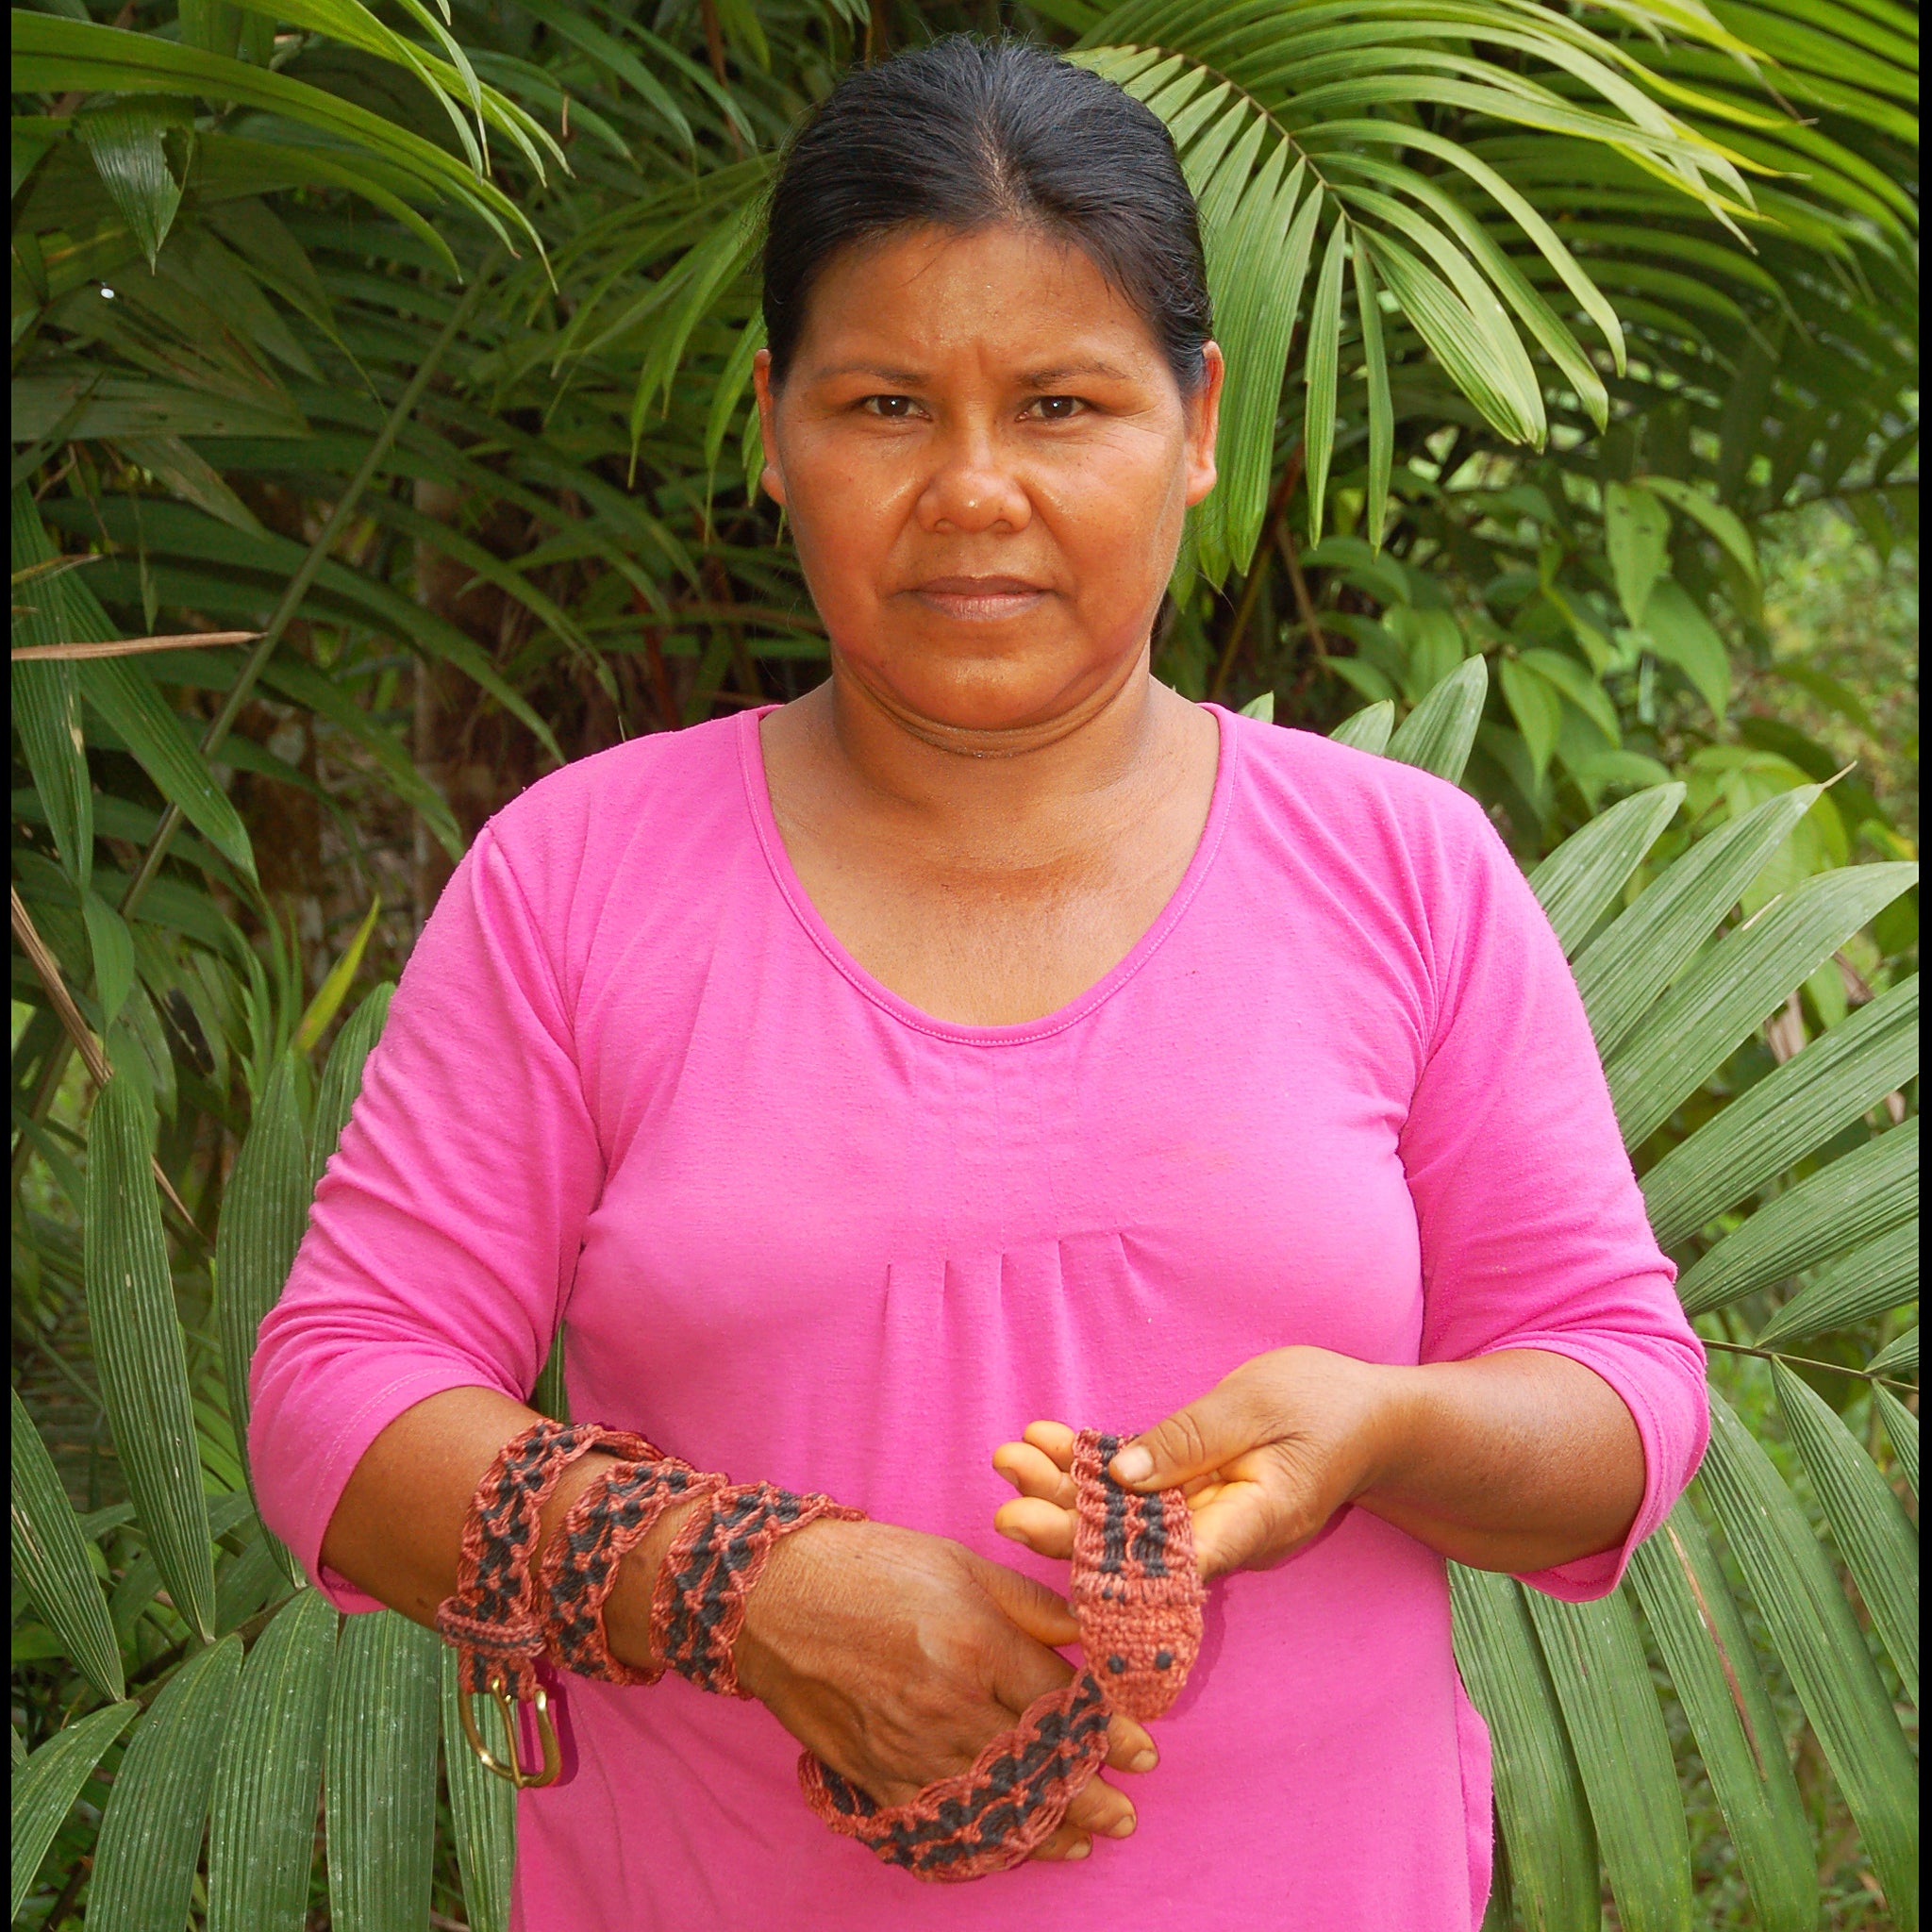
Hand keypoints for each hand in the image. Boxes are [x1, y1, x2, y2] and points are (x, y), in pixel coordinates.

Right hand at [729, 1517, 1158, 1861]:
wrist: (773, 1598)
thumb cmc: (871, 1567)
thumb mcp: (961, 1563)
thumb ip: (1030, 1605)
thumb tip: (1088, 1636)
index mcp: (977, 1642)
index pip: (1063, 1705)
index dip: (1108, 1735)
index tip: (1143, 1754)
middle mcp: (950, 1703)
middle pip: (1039, 1767)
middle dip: (1091, 1798)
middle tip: (1125, 1816)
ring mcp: (910, 1749)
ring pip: (996, 1807)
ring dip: (1048, 1831)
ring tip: (1084, 1841)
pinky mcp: (875, 1776)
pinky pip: (941, 1827)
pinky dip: (980, 1843)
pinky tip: (1008, 1849)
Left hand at [992, 1347, 1403, 1577]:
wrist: (1375, 1420)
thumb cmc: (1326, 1406)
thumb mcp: (1258, 1407)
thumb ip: (1190, 1440)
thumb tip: (1118, 1476)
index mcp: (1248, 1526)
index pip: (1162, 1561)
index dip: (1096, 1557)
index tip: (1037, 1537)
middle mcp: (1220, 1538)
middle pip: (1128, 1547)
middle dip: (1060, 1525)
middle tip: (1002, 1504)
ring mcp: (1205, 1521)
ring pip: (1122, 1520)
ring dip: (1062, 1493)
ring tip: (1007, 1458)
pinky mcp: (1195, 1497)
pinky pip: (1134, 1493)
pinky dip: (1089, 1468)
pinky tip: (1042, 1440)